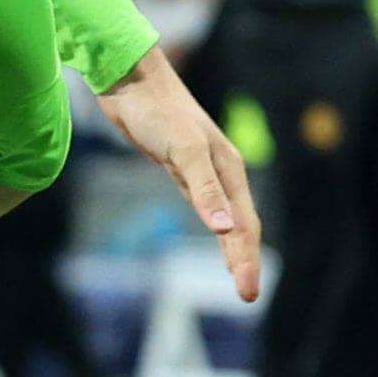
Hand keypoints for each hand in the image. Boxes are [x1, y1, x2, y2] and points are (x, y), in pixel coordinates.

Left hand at [96, 48, 260, 302]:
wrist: (129, 80)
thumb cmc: (157, 111)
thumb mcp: (183, 149)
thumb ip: (204, 189)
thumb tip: (225, 229)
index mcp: (229, 168)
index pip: (244, 225)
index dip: (246, 260)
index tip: (248, 294)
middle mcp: (221, 171)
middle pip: (240, 224)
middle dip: (245, 260)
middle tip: (247, 296)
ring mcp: (201, 170)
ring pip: (225, 216)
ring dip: (233, 246)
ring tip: (238, 275)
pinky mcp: (181, 167)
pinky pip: (206, 205)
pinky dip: (216, 226)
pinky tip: (216, 234)